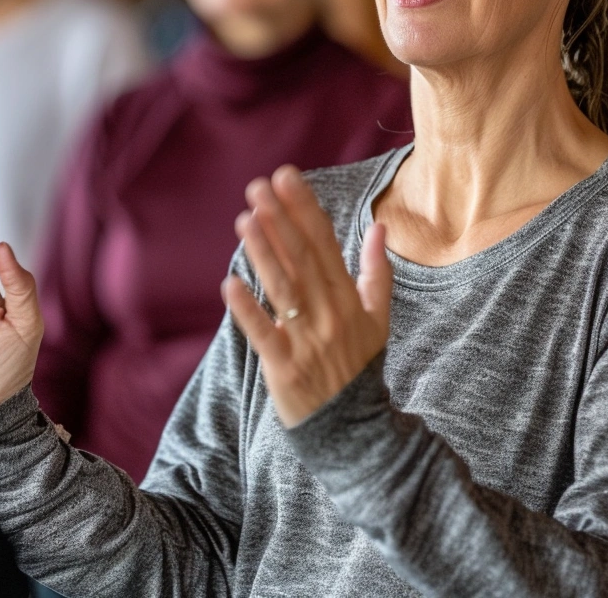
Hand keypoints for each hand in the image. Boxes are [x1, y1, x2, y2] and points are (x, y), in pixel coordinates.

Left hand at [223, 165, 391, 427]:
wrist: (355, 429)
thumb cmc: (359, 367)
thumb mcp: (378, 318)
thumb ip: (376, 271)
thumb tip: (378, 228)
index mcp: (349, 298)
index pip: (325, 244)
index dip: (304, 209)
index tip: (286, 177)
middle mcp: (329, 315)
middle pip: (302, 260)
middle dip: (280, 220)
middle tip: (258, 187)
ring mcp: (306, 341)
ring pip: (283, 289)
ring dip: (263, 253)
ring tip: (244, 220)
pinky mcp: (284, 369)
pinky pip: (264, 335)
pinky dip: (247, 310)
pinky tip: (230, 283)